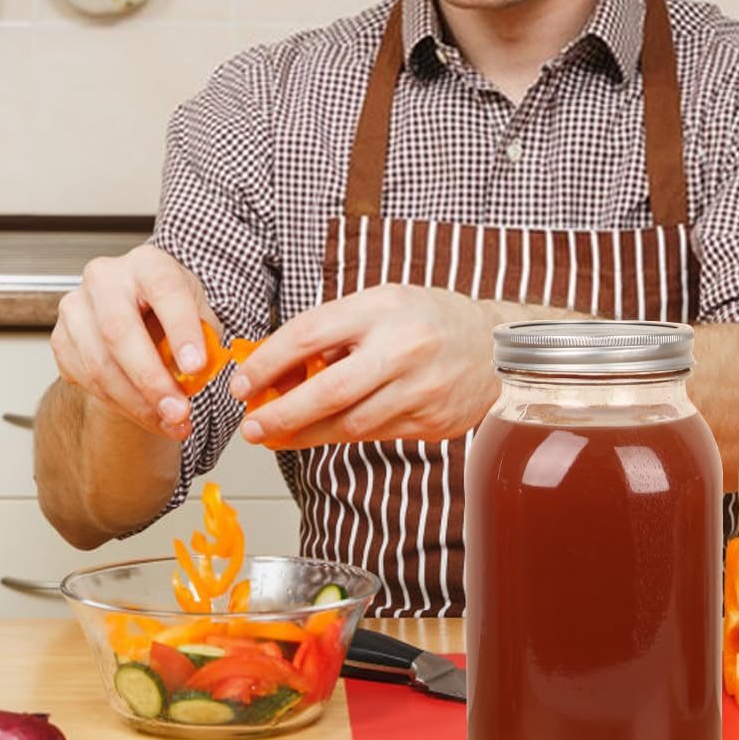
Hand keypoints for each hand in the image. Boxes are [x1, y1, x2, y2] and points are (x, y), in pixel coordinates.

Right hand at [51, 246, 217, 439]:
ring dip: (137, 403)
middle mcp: (105, 278)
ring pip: (100, 364)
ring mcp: (76, 307)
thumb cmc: (170, 311)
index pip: (163, 289)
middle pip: (119, 330)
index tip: (197, 366)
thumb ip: (204, 339)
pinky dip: (122, 406)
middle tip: (178, 411)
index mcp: (147, 263)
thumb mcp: (199, 314)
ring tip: (169, 422)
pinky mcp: (61, 339)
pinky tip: (148, 415)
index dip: (181, 328)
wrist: (137, 316)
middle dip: (151, 380)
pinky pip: (88, 381)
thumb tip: (199, 374)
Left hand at [227, 284, 497, 449]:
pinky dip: (342, 436)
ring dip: (305, 435)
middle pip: (328, 391)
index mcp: (381, 307)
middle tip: (251, 427)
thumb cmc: (426, 318)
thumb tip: (278, 368)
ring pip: (349, 425)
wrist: (496, 345)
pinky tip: (322, 433)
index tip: (242, 383)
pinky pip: (375, 435)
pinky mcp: (432, 421)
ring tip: (276, 436)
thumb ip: (334, 331)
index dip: (268, 363)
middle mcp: (402, 348)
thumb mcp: (380, 303)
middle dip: (281, 414)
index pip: (309, 335)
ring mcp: (420, 389)